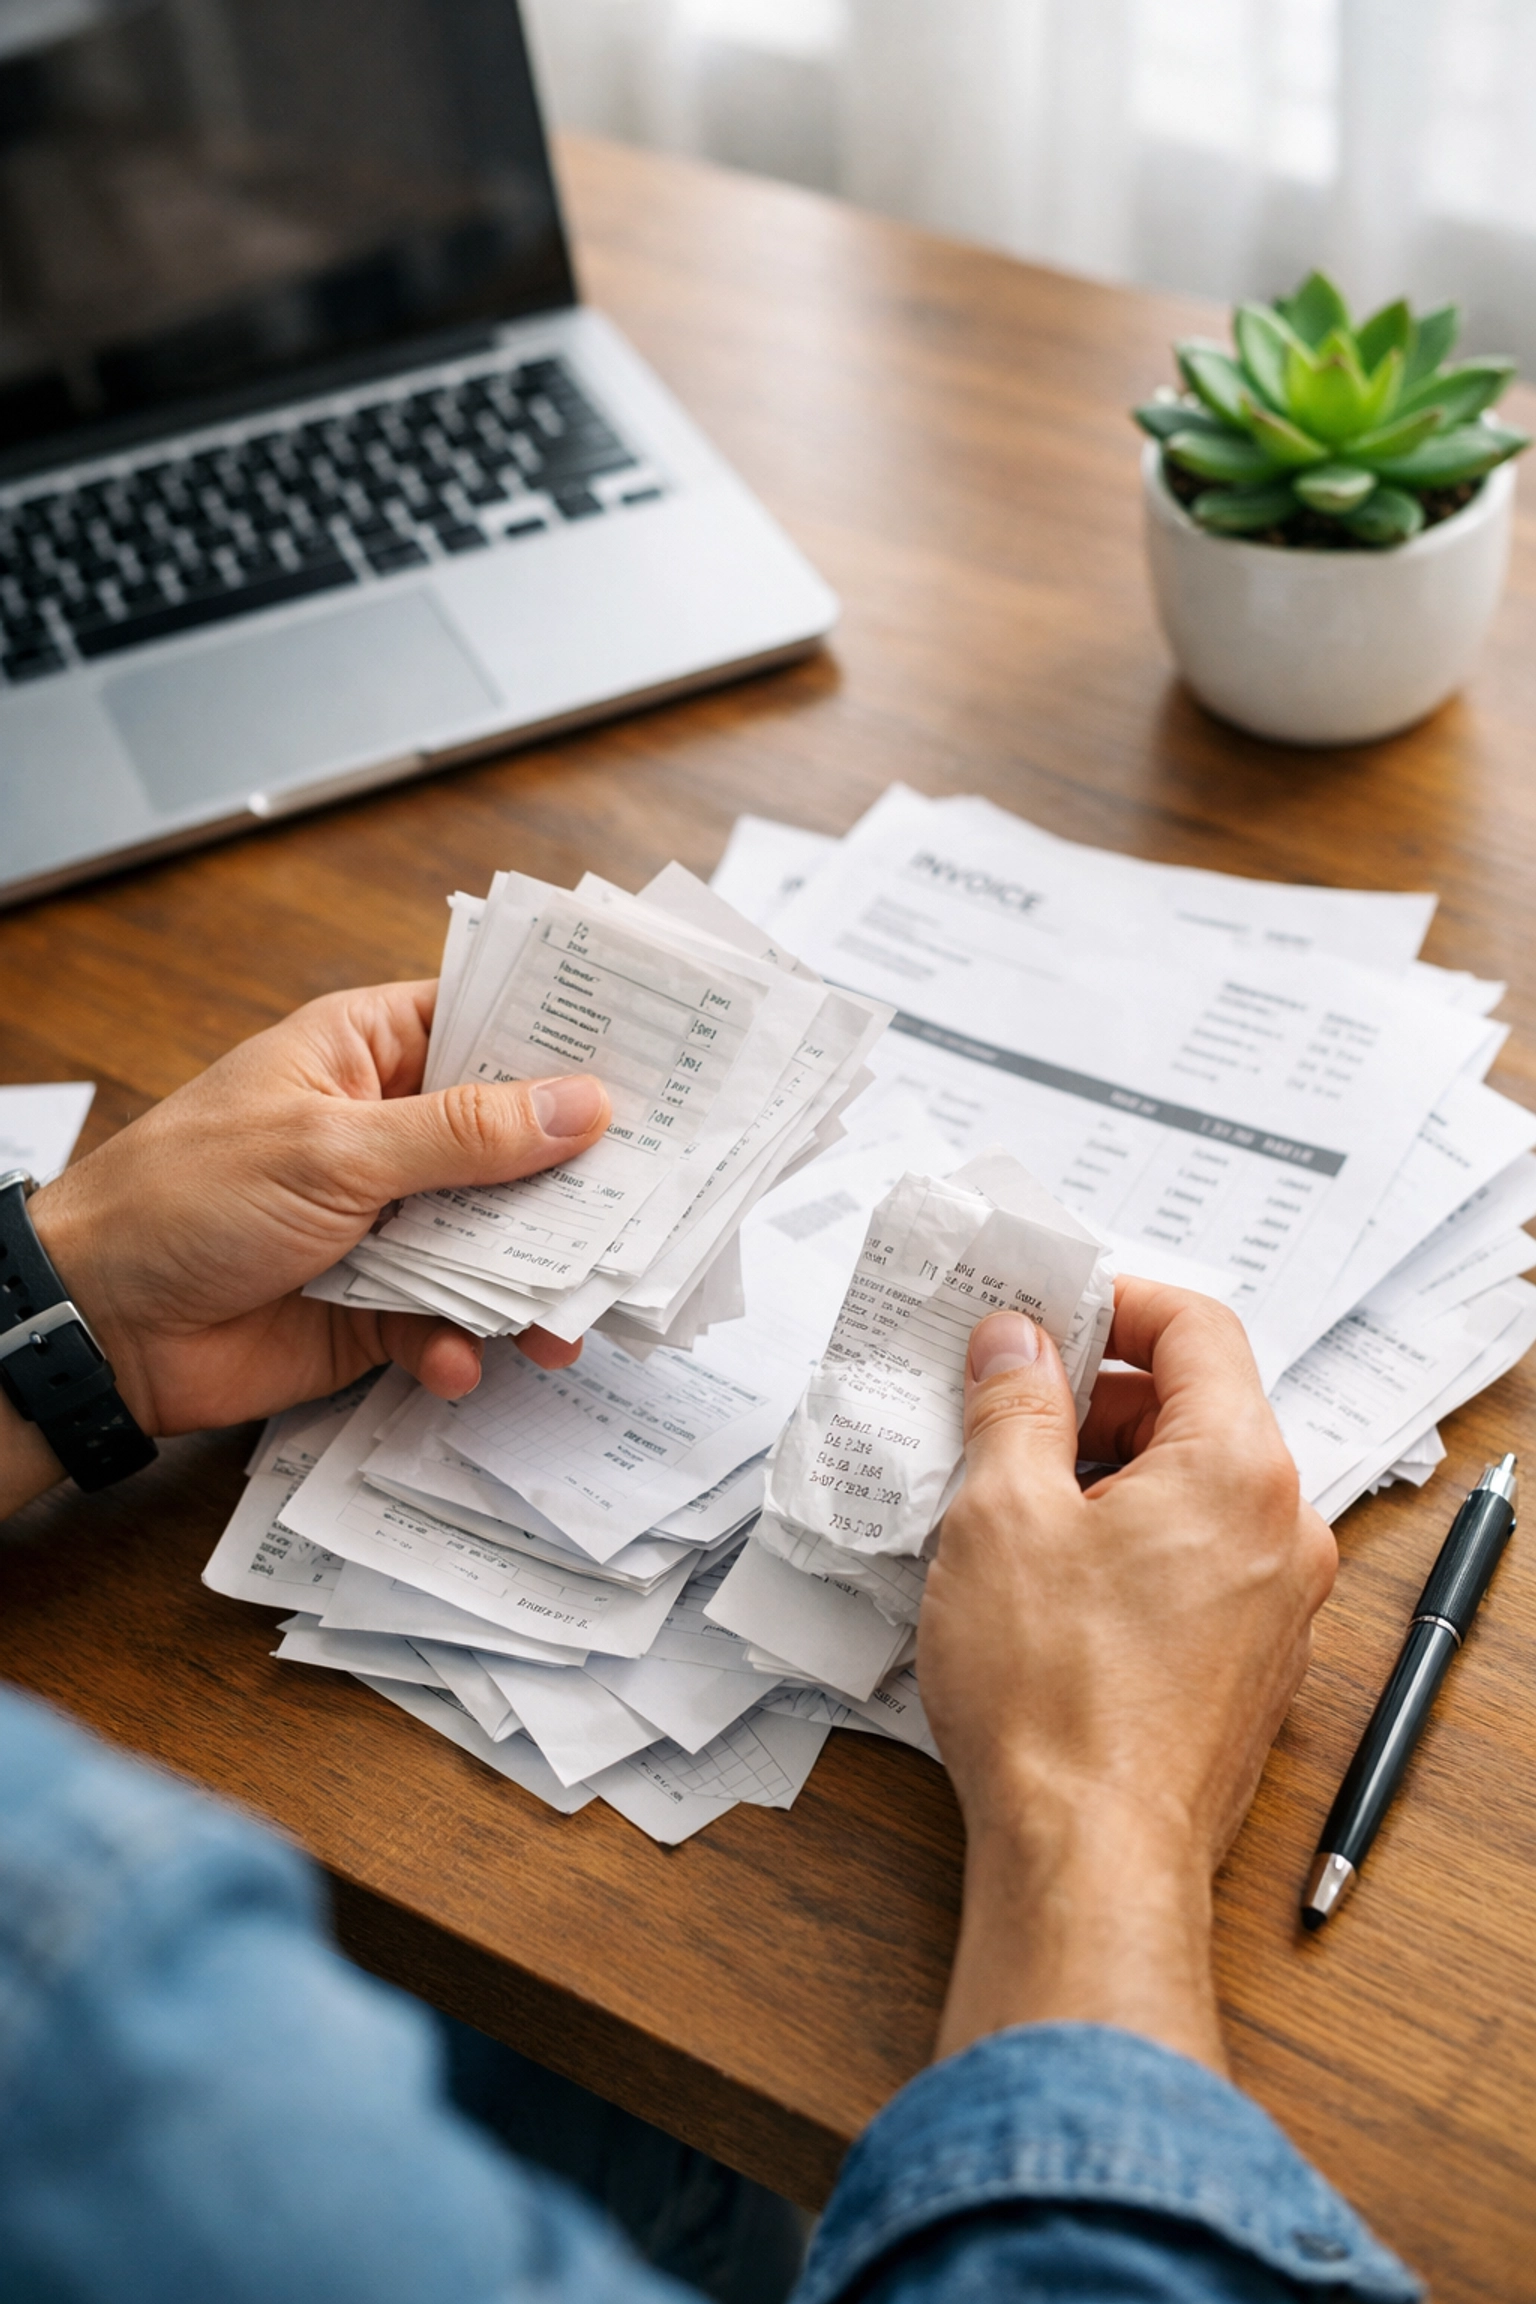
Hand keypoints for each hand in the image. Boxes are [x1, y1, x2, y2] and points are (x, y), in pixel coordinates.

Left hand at [3, 981, 609, 1512]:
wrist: (101, 1327)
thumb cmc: (186, 1199)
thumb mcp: (334, 1148)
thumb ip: (465, 1134)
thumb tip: (581, 1105)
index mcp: (368, 1052)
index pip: (490, 1024)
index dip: (569, 1041)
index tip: (658, 1061)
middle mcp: (388, 1130)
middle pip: (515, 1143)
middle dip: (576, 1181)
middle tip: (652, 1206)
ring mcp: (387, 1219)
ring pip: (497, 1240)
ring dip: (533, 1280)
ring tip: (571, 1321)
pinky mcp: (378, 1305)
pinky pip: (453, 1318)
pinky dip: (462, 1342)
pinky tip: (455, 1358)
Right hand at [918, 1279, 1335, 2073]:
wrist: (1090, 1861)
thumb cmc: (1054, 1702)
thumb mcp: (1002, 1516)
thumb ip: (1014, 1406)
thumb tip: (1016, 1345)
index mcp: (1239, 1471)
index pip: (1197, 1327)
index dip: (1110, 1302)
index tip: (1039, 1313)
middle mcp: (1282, 1531)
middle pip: (1196, 1407)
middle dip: (1092, 1392)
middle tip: (998, 1402)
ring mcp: (1275, 1605)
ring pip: (1189, 1490)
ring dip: (1100, 1470)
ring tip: (1001, 1497)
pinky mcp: (1245, 1665)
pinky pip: (1191, 1561)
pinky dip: (1123, 1540)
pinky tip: (1039, 1574)